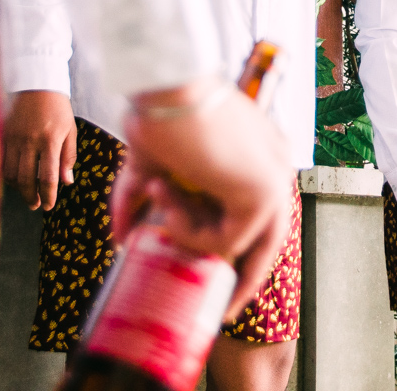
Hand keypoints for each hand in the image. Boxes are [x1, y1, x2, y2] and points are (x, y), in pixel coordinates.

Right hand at [1, 90, 76, 210]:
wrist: (37, 85)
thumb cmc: (58, 109)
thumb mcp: (70, 130)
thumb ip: (68, 157)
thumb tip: (67, 182)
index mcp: (50, 140)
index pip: (48, 176)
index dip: (48, 195)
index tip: (49, 206)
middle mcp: (30, 141)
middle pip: (26, 179)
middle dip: (31, 196)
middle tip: (36, 205)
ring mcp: (13, 138)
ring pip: (11, 173)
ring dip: (18, 187)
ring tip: (27, 192)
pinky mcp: (3, 134)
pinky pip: (1, 162)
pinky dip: (7, 174)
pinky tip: (15, 178)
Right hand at [115, 76, 294, 321]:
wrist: (165, 83)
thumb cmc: (158, 108)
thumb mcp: (148, 163)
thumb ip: (139, 202)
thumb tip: (121, 242)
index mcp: (259, 154)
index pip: (260, 216)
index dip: (238, 251)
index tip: (216, 280)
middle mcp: (275, 166)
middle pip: (269, 244)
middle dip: (242, 282)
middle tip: (221, 314)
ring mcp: (275, 180)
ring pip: (234, 244)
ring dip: (184, 231)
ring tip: (157, 193)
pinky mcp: (262, 194)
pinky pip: (224, 243)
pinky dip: (186, 231)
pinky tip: (164, 193)